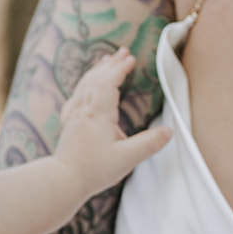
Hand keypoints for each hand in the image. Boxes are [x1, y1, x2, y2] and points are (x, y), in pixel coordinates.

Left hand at [54, 46, 169, 197]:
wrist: (62, 181)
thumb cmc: (93, 171)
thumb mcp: (127, 159)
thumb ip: (149, 144)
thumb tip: (169, 132)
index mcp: (98, 115)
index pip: (108, 83)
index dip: (119, 69)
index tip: (131, 58)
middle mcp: (84, 111)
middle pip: (96, 80)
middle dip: (110, 64)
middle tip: (123, 52)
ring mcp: (73, 117)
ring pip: (84, 86)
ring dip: (96, 71)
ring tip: (106, 60)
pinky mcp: (68, 125)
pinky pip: (75, 97)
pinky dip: (83, 86)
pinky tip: (85, 86)